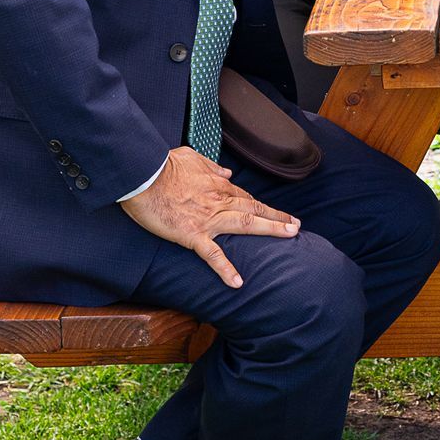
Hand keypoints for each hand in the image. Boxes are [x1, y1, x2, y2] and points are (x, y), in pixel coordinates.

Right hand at [120, 148, 299, 288]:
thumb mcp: (191, 157)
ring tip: (290, 235)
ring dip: (270, 229)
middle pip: (254, 209)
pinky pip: (212, 255)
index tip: (272, 213)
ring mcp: (207, 219)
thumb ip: (211, 167)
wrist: (142, 174)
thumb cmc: (162, 164)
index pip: (244, 197)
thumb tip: (227, 172)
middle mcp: (219, 201)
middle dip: (277, 217)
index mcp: (217, 185)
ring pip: (245, 224)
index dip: (260, 206)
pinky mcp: (191, 235)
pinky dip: (226, 269)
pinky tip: (237, 282)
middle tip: (296, 225)